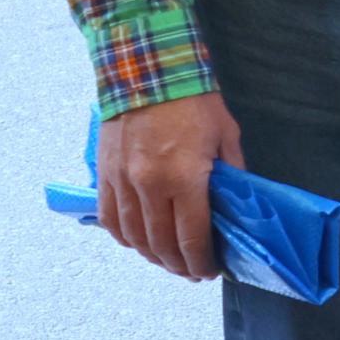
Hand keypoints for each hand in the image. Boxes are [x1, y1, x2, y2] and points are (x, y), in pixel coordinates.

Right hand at [98, 90, 245, 278]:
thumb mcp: (226, 135)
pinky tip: (138, 242)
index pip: (191, 238)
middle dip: (178, 266)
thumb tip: (235, 203)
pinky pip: (110, 219)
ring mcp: (122, 182)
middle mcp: (149, 187)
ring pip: (133, 238)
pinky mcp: (105, 174)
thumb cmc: (192, 100)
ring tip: (168, 261)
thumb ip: (231, 173)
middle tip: (191, 272)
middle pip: (161, 245)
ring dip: (152, 256)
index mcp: (184, 179)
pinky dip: (124, 237)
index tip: (209, 271)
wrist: (147, 68)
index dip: (201, 262)